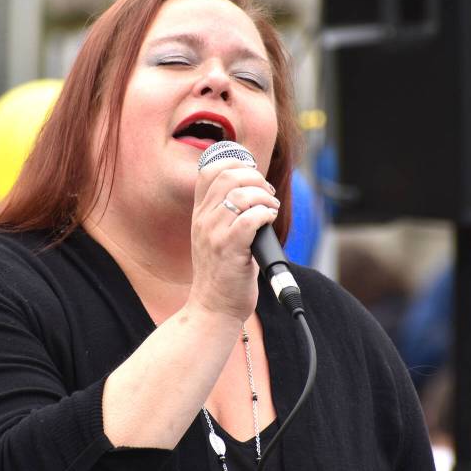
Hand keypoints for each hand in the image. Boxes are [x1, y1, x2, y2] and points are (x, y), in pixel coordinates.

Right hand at [187, 158, 278, 323]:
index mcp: (199, 214)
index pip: (209, 170)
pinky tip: (269, 221)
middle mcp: (203, 220)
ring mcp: (214, 234)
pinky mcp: (230, 250)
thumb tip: (256, 189)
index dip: (235, 163)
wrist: (213, 307)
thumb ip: (227, 213)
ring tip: (271, 208)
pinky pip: (250, 219)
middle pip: (228, 176)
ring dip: (265, 197)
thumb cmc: (222, 273)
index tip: (253, 176)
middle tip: (267, 194)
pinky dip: (265, 214)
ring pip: (242, 195)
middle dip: (256, 178)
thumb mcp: (215, 237)